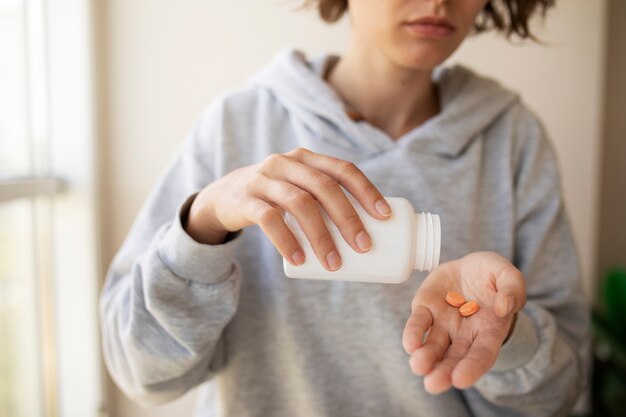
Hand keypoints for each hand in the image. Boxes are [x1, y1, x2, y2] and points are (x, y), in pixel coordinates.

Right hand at [185, 147, 391, 270]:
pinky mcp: (245, 200)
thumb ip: (324, 199)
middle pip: (324, 187)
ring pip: (299, 203)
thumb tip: (368, 234)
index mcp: (307, 159)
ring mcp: (264, 179)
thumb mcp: (298, 188)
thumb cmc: (275, 198)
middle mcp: (286, 163)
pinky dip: (287, 241)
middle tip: (364, 247)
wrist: (223, 197)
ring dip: (321, 235)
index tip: (385, 216)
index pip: (343, 169)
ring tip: (334, 264)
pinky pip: (268, 219)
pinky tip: (299, 260)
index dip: (367, 190)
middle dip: (348, 217)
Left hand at [402, 252, 526, 393]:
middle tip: (432, 384)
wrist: (469, 267)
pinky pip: (418, 323)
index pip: (482, 354)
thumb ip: (513, 289)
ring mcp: (443, 323)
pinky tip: (409, 344)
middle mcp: (464, 333)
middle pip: (454, 358)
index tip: (460, 380)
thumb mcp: (509, 276)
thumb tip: (503, 307)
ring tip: (418, 366)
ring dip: (425, 358)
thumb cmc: (493, 276)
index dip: (472, 367)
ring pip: (433, 346)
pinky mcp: (425, 309)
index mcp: (489, 330)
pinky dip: (413, 334)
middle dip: (443, 373)